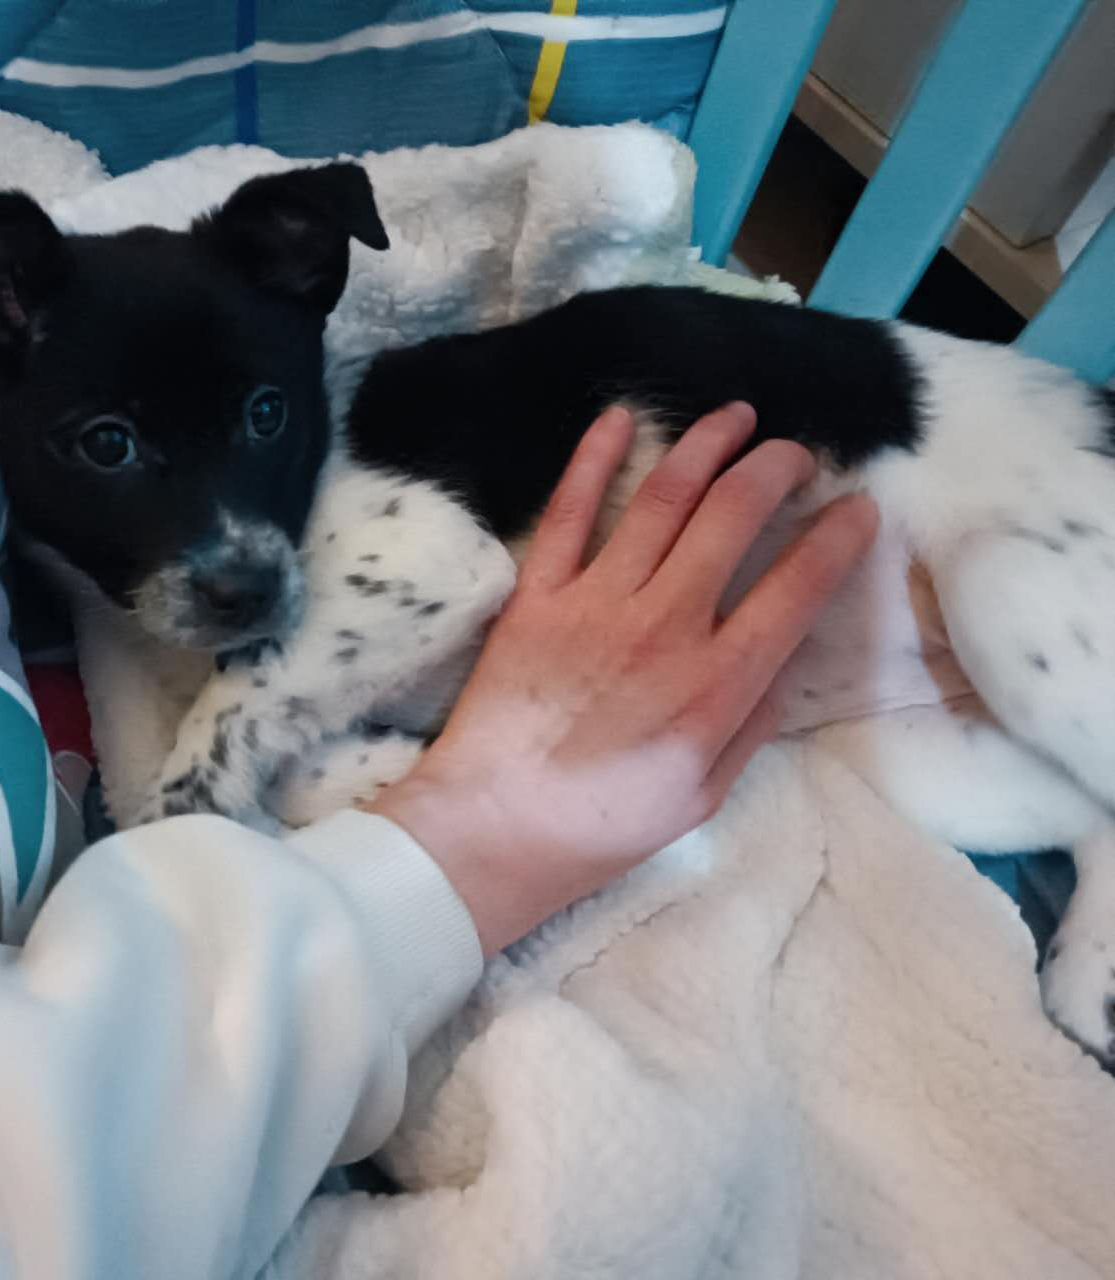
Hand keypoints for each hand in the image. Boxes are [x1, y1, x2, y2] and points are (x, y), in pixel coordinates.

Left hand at [372, 402, 877, 954]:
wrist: (494, 826)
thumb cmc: (604, 825)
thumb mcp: (705, 795)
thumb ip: (751, 721)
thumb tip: (782, 658)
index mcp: (717, 682)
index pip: (798, 585)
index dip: (839, 537)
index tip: (858, 508)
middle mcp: (664, 625)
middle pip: (733, 515)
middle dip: (775, 467)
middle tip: (794, 453)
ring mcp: (596, 601)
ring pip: (663, 497)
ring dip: (706, 445)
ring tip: (734, 415)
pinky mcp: (537, 594)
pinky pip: (568, 511)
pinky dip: (593, 457)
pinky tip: (620, 416)